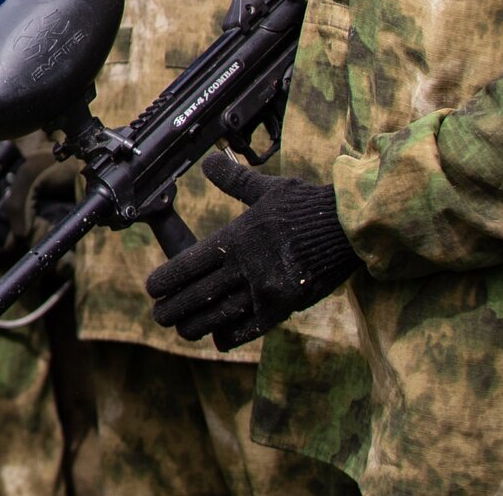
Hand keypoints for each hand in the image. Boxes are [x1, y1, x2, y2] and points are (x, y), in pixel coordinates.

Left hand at [147, 152, 361, 350]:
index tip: (152, 288)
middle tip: (159, 316)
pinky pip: (253, 329)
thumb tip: (209, 162)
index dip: (168, 279)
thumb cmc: (307, 206)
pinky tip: (219, 340)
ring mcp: (266, 290)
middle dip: (175, 308)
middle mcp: (247, 268)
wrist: (350, 229)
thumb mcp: (266, 188)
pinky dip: (234, 336)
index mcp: (236, 239)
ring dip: (197, 325)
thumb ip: (233, 179)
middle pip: (199, 295)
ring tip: (182, 331)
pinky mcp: (287, 306)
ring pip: (221, 316)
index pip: (190, 264)